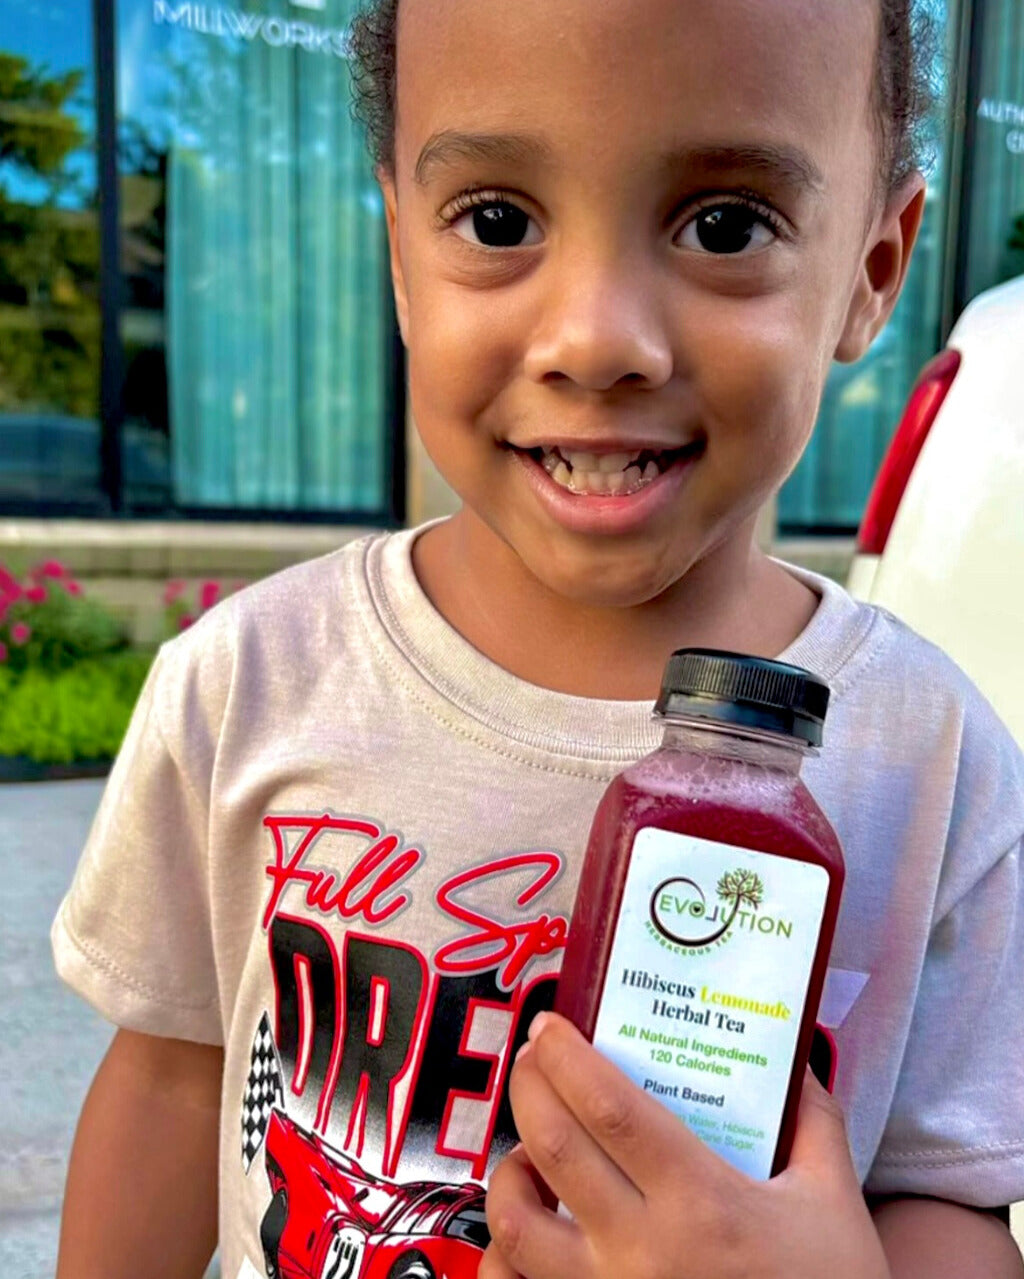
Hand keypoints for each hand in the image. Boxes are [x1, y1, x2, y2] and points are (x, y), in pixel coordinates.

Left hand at [483, 1012, 890, 1278]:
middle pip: (553, 1148)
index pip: (610, 1108)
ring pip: (517, 1227)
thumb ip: (812, 1121)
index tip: (550, 1025)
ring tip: (531, 1149)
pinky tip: (526, 1227)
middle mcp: (644, 1249)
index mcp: (702, 1201)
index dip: (568, 1058)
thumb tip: (790, 1058)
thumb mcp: (833, 1200)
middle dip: (528, 1087)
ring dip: (510, 1173)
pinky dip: (504, 1253)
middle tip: (533, 1057)